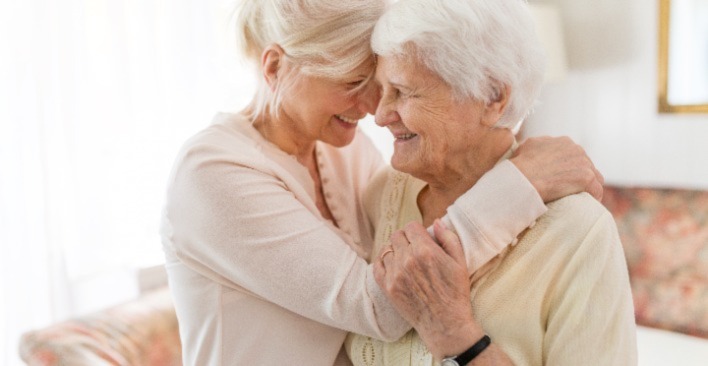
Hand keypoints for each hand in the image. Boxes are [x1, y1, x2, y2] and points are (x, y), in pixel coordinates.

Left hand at [374, 220, 482, 358]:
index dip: (417, 231)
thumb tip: (436, 222)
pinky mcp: (387, 287)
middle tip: (414, 249)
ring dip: (395, 251)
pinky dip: (383, 262)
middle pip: (397, 235)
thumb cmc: (456, 293)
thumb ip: (448, 238)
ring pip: (387, 249)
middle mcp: (407, 259)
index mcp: (425, 250)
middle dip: (406, 239)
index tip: (422, 239)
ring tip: (405, 259)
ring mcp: (395, 274)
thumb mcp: (460, 262)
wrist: (445, 324)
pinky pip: (377, 265)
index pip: (411, 226)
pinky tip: (393, 266)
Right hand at [510, 136, 604, 201]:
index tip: (563, 179)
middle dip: (579, 178)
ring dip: (587, 188)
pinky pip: (597, 191)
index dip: (570, 169)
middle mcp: (576, 149)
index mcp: (564, 142)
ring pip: (595, 178)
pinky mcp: (587, 177)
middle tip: (570, 191)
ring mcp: (583, 163)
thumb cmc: (520, 166)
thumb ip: (539, 146)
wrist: (522, 179)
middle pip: (587, 166)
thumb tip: (536, 151)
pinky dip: (592, 198)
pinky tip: (585, 205)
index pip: (575, 156)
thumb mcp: (527, 147)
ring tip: (579, 199)